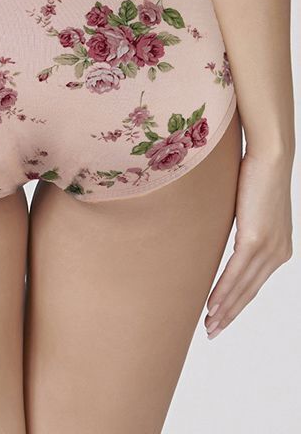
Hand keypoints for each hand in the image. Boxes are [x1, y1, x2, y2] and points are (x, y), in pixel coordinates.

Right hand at [204, 151, 292, 338]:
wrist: (270, 156)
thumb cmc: (257, 174)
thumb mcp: (249, 209)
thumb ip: (242, 228)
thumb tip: (220, 234)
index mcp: (279, 248)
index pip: (255, 283)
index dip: (238, 303)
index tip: (221, 317)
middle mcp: (278, 253)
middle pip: (249, 292)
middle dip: (230, 314)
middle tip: (212, 331)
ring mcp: (268, 248)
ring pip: (243, 287)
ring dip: (224, 309)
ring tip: (209, 324)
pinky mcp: (256, 239)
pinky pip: (236, 272)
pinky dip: (223, 291)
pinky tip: (212, 305)